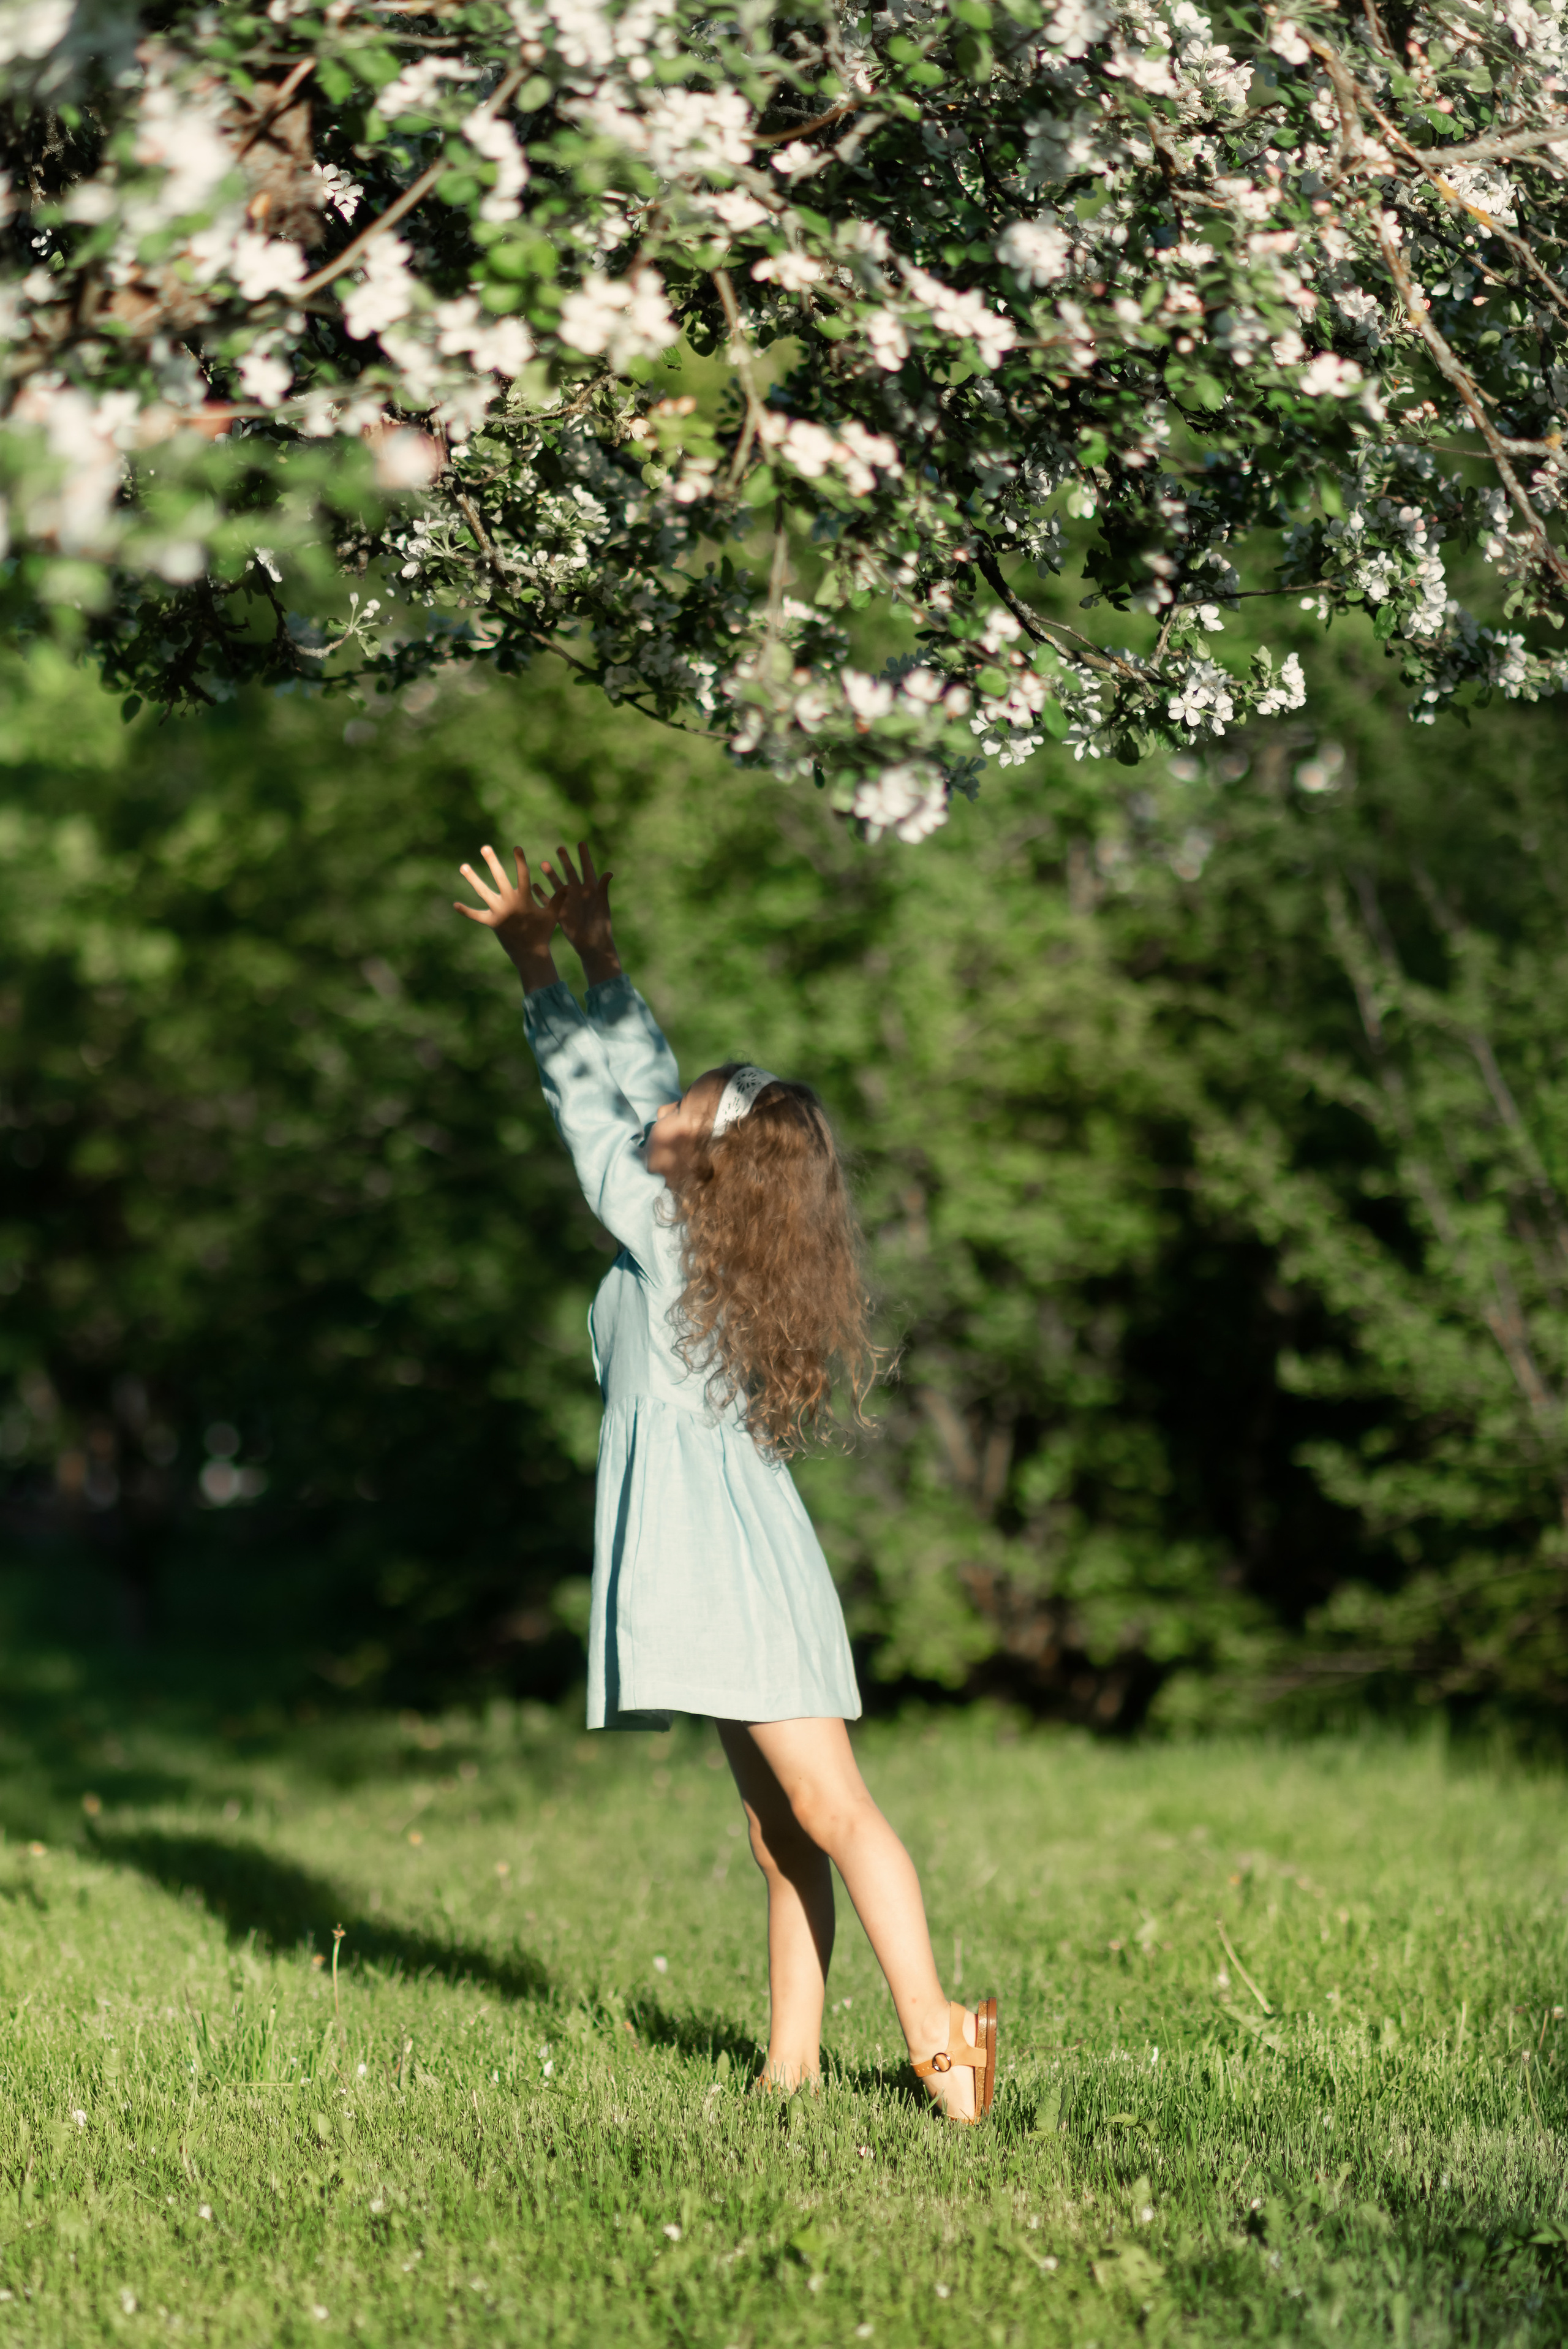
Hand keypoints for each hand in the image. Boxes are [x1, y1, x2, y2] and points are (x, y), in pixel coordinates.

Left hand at [454, 845, 559, 988]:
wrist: (530, 954)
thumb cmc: (542, 933)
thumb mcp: (552, 915)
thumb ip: (558, 898)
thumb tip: (569, 884)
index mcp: (524, 899)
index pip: (522, 875)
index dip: (519, 860)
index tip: (516, 847)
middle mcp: (509, 903)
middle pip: (499, 878)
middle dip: (492, 862)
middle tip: (485, 847)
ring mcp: (498, 912)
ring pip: (483, 892)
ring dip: (473, 879)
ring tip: (463, 866)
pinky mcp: (491, 922)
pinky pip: (476, 915)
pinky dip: (466, 911)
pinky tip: (455, 905)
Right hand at [541, 841, 620, 984]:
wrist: (592, 943)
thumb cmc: (600, 925)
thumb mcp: (602, 905)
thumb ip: (603, 888)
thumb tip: (609, 872)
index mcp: (591, 889)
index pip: (587, 868)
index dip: (584, 856)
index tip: (581, 843)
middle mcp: (579, 893)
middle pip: (571, 872)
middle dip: (565, 860)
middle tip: (560, 848)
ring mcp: (568, 901)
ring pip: (558, 884)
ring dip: (551, 874)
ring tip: (544, 863)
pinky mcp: (560, 911)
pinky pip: (549, 900)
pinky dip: (542, 893)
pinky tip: (534, 885)